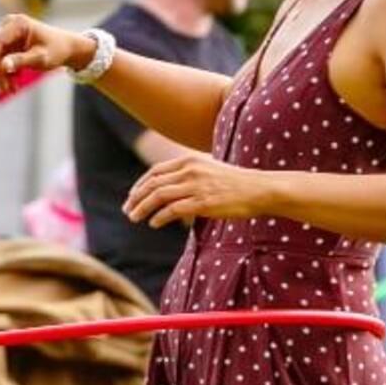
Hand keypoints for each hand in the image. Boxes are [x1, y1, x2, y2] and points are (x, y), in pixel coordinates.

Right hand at [0, 15, 92, 95]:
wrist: (66, 47)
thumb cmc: (56, 51)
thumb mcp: (41, 58)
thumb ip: (22, 61)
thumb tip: (3, 65)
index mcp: (18, 23)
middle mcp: (10, 24)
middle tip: (6, 88)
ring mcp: (7, 33)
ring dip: (1, 74)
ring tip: (12, 89)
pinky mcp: (8, 42)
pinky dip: (5, 72)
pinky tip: (14, 83)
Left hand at [124, 155, 277, 228]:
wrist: (258, 189)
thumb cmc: (235, 183)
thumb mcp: (209, 170)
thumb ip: (189, 175)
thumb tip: (170, 189)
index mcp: (189, 161)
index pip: (155, 172)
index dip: (140, 185)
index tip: (132, 197)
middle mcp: (190, 171)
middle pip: (153, 184)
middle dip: (136, 198)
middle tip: (127, 211)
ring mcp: (196, 186)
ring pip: (159, 196)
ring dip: (142, 208)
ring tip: (134, 218)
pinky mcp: (203, 203)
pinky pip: (173, 210)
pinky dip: (159, 217)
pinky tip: (154, 223)